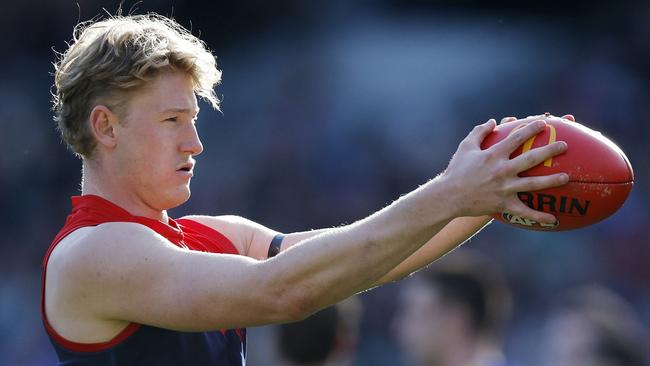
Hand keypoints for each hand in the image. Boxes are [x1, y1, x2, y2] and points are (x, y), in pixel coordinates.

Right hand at [440, 116, 568, 223]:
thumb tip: (494, 121)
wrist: (448, 196)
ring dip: (552, 181)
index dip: (531, 128)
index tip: (544, 123)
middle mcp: (502, 170)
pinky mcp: (504, 204)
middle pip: (531, 158)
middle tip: (564, 146)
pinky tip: (555, 219)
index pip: (517, 138)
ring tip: (567, 177)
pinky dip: (539, 216)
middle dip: (550, 151)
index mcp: (493, 154)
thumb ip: (479, 131)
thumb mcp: (465, 147)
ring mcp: (504, 188)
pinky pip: (524, 212)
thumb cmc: (456, 170)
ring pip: (533, 184)